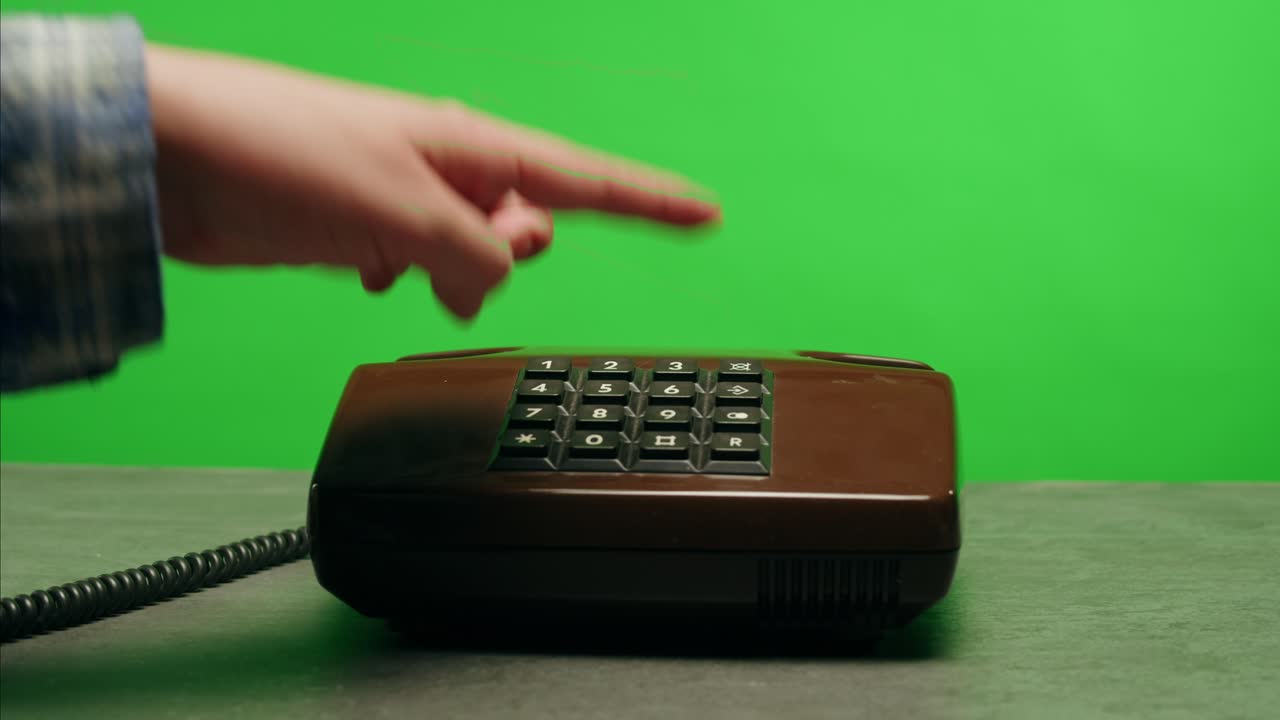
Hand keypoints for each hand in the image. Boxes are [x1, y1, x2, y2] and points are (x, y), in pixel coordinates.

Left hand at [143, 44, 719, 317]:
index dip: (651, 202)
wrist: (173, 157)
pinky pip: (415, 259)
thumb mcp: (404, 214)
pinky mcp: (360, 224)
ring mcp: (403, 193)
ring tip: (400, 267)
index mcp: (474, 146)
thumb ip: (474, 253)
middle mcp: (447, 165)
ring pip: (471, 248)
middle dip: (511, 250)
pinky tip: (366, 271)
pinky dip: (404, 274)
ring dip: (452, 271)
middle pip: (527, 220)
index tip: (705, 212)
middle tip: (460, 257)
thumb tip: (495, 276)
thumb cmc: (285, 156)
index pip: (586, 179)